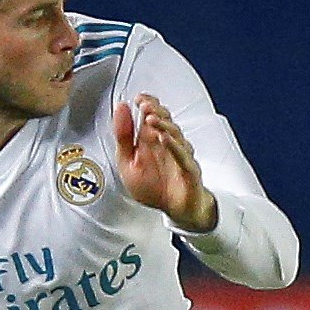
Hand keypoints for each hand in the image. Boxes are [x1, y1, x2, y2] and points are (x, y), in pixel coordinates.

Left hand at [112, 93, 215, 231]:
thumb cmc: (154, 187)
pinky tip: (164, 139)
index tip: (138, 98)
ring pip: (174, 135)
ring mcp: (179, 155)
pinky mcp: (188, 170)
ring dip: (163, 125)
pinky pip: (182, 156)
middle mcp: (167, 144)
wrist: (176, 210)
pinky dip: (174, 146)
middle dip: (155, 110)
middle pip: (164, 120)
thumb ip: (123, 137)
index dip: (147, 103)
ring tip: (151, 118)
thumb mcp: (128, 162)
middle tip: (144, 105)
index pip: (152, 113)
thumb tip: (121, 108)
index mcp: (152, 140)